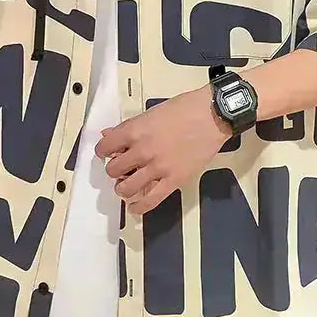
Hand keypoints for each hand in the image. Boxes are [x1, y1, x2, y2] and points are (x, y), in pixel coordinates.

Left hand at [95, 86, 230, 214]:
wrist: (212, 116)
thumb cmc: (184, 109)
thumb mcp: (151, 113)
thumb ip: (129, 127)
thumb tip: (108, 135)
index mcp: (134, 131)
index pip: (104, 147)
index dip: (103, 152)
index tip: (107, 153)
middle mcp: (142, 151)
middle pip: (113, 169)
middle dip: (115, 169)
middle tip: (123, 167)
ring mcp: (157, 168)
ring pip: (126, 188)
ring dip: (123, 187)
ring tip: (128, 184)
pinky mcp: (173, 181)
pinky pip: (150, 201)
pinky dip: (138, 207)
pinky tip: (134, 207)